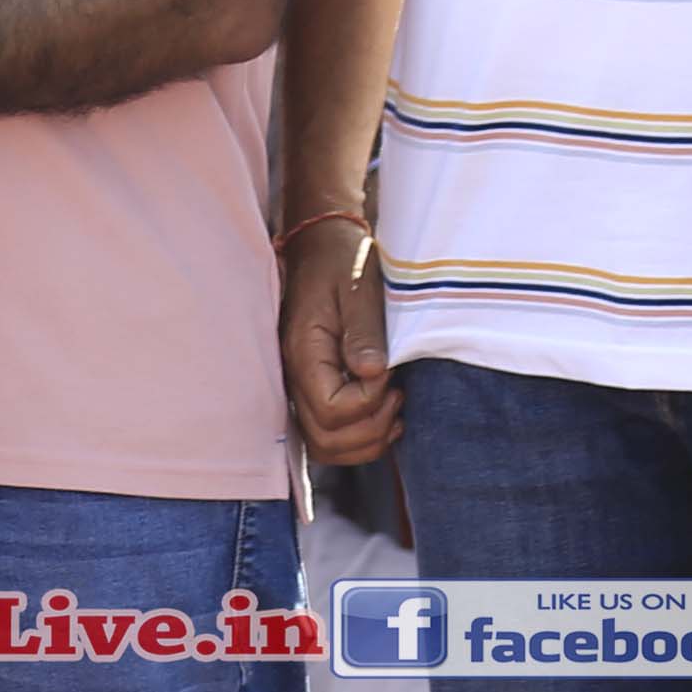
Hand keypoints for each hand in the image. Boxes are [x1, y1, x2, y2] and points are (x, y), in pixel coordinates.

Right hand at [284, 209, 401, 464]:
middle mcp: (295, 376)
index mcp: (303, 352)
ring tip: (393, 407)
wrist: (322, 246)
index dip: (369, 402)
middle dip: (370, 429)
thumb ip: (364, 332)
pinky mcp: (313, 388)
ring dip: (365, 440)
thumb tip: (372, 374)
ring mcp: (301, 386)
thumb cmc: (343, 260)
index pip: (333, 410)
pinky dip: (359, 436)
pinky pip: (328, 433)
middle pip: (326, 440)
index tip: (389, 372)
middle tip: (396, 395)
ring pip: (326, 446)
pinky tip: (383, 411)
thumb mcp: (360, 287)